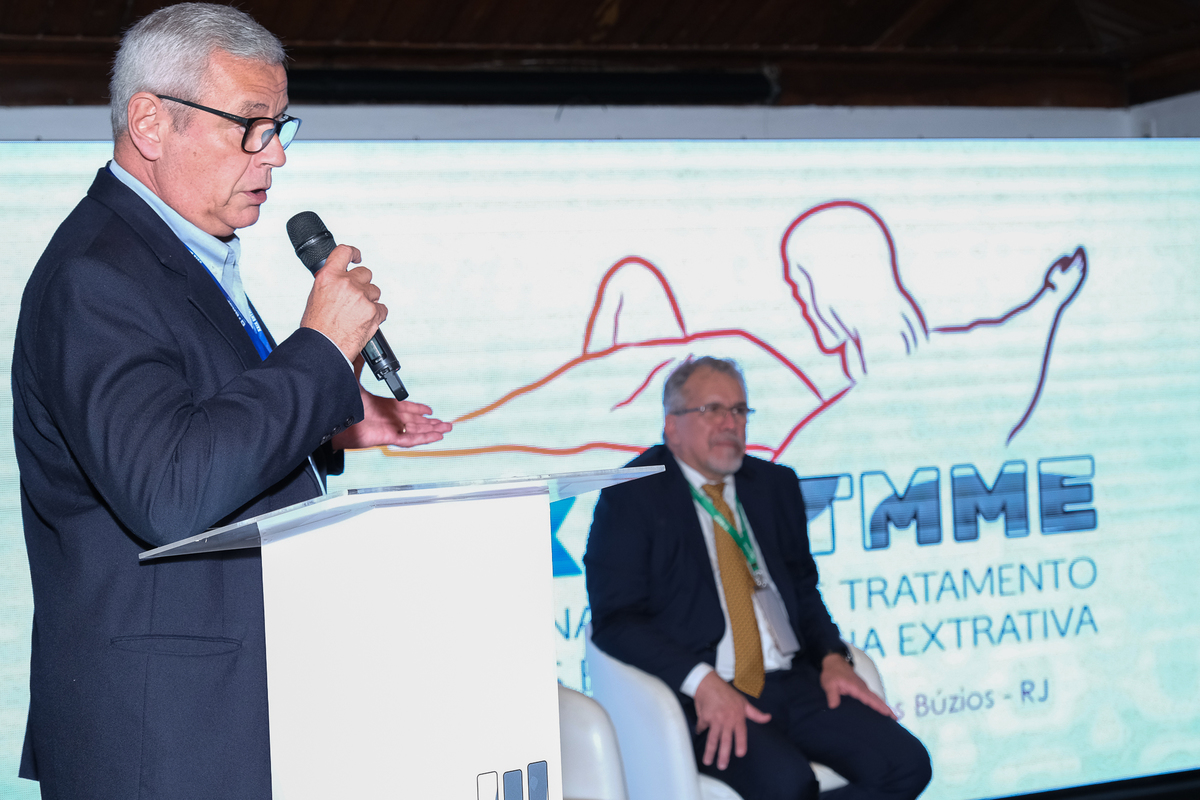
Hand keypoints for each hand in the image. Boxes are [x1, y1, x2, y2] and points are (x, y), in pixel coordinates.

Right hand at [298, 244, 384, 360]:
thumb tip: (340, 279)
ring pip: (375, 291)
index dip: (354, 253)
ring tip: (357, 314)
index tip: (357, 257)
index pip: (344, 252)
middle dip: (362, 284)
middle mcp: (346, 284)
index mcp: (329, 277)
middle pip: (365, 273)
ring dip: (369, 300)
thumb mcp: (316, 296)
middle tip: (355, 298)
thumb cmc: (317, 327)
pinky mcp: (373, 312)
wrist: (323, 347)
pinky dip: (376, 315)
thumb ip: (331, 283)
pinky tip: (364, 322)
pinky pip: (382, 308)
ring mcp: (361, 297)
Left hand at [332, 358, 452, 449]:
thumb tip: (359, 348)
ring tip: (446, 429)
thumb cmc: (336, 401)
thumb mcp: (351, 377)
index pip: (403, 409)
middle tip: (444, 423)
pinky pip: (409, 439)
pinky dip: (424, 438)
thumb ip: (357, 363)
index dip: (417, 409)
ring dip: (432, 430)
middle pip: (413, 421)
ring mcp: (387, 428)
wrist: (327, 418)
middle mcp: (385, 418)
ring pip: (415, 430)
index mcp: (380, 406)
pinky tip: (436, 436)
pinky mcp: (386, 437)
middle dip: (430, 422)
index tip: (428, 410)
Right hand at [693, 672, 771, 770]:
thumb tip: (768, 718)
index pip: (740, 733)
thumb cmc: (727, 692)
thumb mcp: (743, 702)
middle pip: (725, 740)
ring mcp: (714, 720)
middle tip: (722, 766)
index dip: (740, 743)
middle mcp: (726, 720)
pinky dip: (701, 731)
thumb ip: (755, 714)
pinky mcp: (704, 718)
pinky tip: (700, 735)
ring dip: (710, 751)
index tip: (740, 754)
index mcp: (737, 717)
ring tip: (708, 762)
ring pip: (712, 739)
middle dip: (723, 754)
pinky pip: (702, 728)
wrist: (709, 683)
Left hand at [820, 652, 895, 718]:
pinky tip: (880, 709)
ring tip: (892, 717)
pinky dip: (878, 703)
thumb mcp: (829, 683)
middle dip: (886, 709)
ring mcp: (863, 687)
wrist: (834, 661)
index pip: (870, 699)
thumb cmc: (832, 672)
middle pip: (877, 699)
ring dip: (883, 706)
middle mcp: (862, 688)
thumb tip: (833, 706)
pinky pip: (872, 696)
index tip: (888, 714)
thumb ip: (832, 694)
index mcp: (856, 688)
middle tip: (896, 719)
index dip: (879, 707)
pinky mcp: (861, 688)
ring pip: (875, 698)